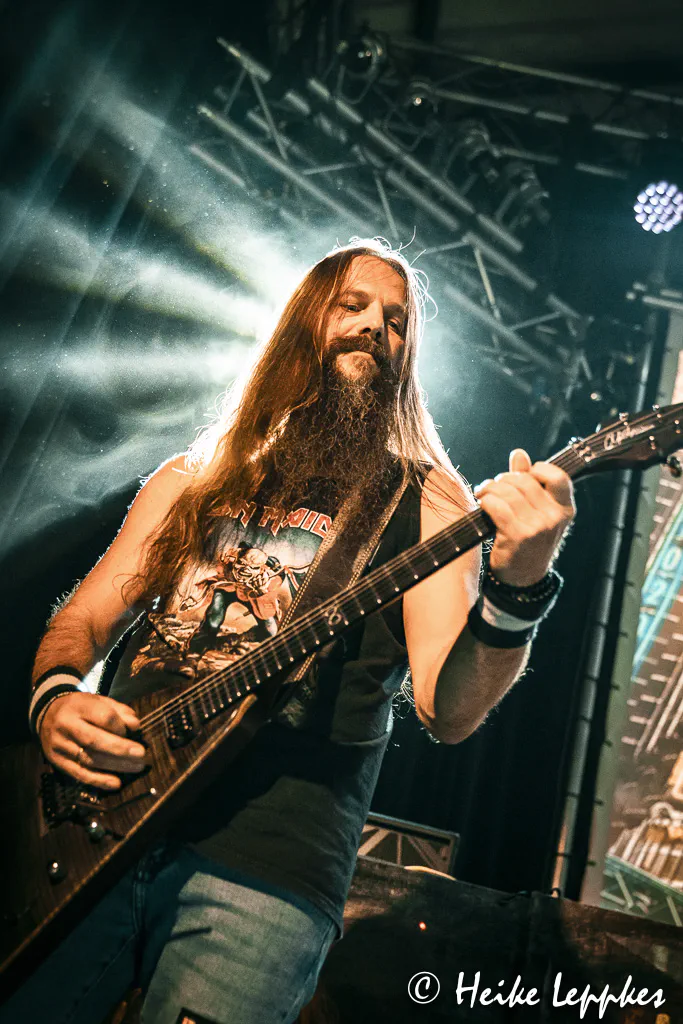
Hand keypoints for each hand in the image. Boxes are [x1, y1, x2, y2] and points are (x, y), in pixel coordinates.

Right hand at [39, 692, 145, 790]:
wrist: (46, 715)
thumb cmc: (80, 708)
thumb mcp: (98, 701)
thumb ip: (118, 711)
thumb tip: (135, 726)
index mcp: (78, 706)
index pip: (103, 717)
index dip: (120, 726)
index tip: (133, 731)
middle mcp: (66, 726)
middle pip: (95, 740)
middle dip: (121, 748)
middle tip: (142, 755)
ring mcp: (60, 745)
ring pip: (89, 759)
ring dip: (115, 766)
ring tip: (136, 767)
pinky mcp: (57, 762)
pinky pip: (79, 774)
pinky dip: (99, 781)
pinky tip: (116, 783)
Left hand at [473, 449, 574, 586]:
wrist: (523, 577)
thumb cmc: (528, 539)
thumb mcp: (536, 512)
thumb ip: (529, 481)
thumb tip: (519, 453)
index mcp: (565, 508)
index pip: (558, 476)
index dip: (537, 470)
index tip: (522, 477)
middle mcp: (555, 517)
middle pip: (524, 481)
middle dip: (503, 480)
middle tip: (493, 487)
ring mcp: (538, 527)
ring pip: (508, 492)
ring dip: (490, 489)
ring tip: (484, 495)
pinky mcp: (518, 536)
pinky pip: (496, 506)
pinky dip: (485, 502)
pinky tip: (482, 506)